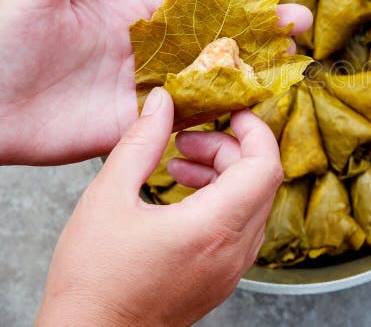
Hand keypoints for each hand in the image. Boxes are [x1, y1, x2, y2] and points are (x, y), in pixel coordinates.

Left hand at [0, 0, 311, 164]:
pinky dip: (223, 110)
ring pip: (210, 76)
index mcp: (126, 13)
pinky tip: (255, 101)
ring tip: (292, 58)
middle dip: (260, 28)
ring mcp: (144, 89)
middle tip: (300, 21)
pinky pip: (189, 117)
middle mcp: (143, 51)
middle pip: (215, 37)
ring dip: (252, 67)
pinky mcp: (139, 125)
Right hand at [37, 87, 282, 325]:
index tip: (231, 112)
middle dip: (229, 149)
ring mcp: (232, 270)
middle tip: (186, 141)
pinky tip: (182, 197)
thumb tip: (162, 102)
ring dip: (224, 175)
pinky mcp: (222, 280)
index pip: (265, 165)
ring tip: (177, 166)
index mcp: (214, 227)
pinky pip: (241, 229)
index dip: (254, 131)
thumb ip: (140, 142)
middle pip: (260, 181)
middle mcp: (234, 251)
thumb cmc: (93, 279)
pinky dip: (222, 203)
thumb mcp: (108, 198)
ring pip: (252, 205)